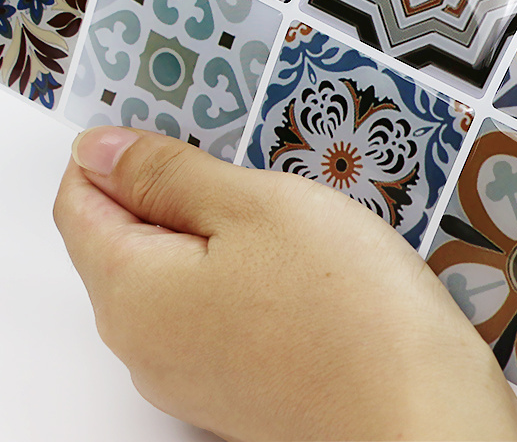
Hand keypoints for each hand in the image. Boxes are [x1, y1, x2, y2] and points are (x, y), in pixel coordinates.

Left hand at [53, 126, 516, 441]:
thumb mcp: (253, 203)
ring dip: (213, 230)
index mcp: (130, 294)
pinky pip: (211, 311)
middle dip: (172, 190)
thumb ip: (168, 174)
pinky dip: (238, 272)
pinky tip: (298, 259)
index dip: (115, 153)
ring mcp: (190, 376)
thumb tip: (99, 151)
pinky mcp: (235, 388)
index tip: (174, 127)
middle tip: (246, 162)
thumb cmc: (342, 301)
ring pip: (174, 276)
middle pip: (126, 242)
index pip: (79, 204)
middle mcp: (144, 346)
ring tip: (284, 207)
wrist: (416, 409)